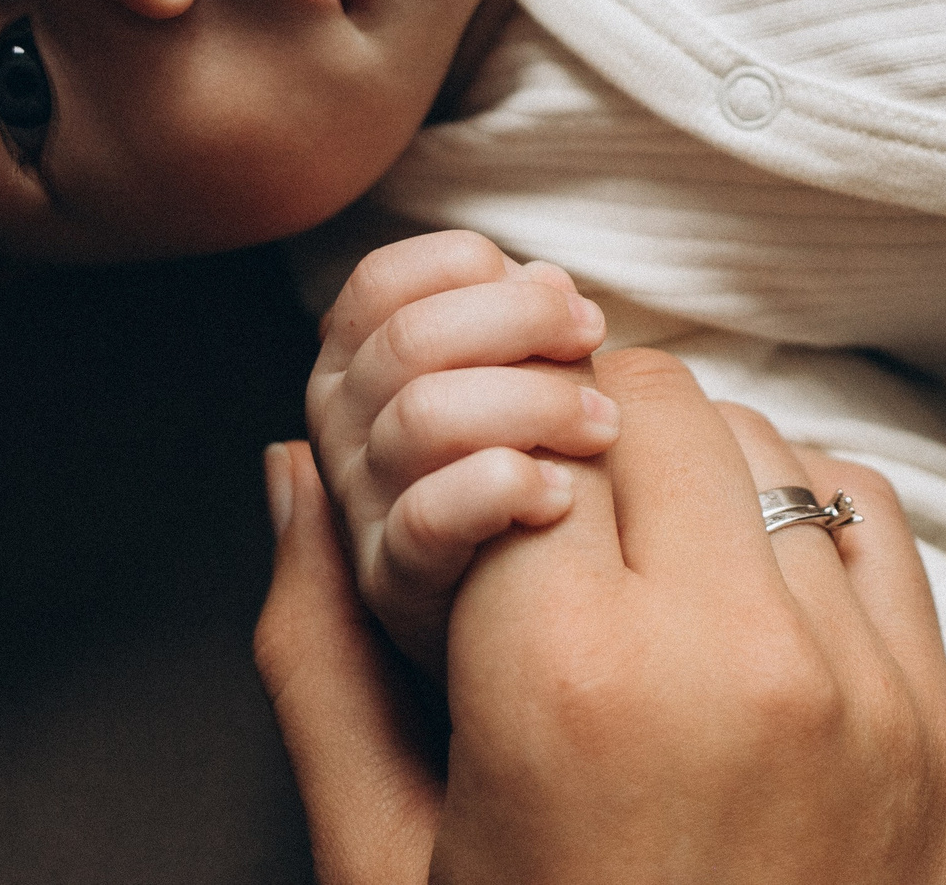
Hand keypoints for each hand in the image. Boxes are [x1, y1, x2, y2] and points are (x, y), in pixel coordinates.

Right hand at [256, 348, 945, 884]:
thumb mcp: (383, 861)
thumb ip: (318, 653)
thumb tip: (286, 468)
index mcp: (566, 685)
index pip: (518, 441)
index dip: (469, 472)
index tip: (461, 532)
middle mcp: (729, 654)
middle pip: (651, 405)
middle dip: (575, 444)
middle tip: (539, 533)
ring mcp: (857, 682)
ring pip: (764, 442)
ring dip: (684, 475)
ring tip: (630, 573)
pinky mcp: (933, 718)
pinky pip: (868, 516)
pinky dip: (796, 516)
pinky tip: (736, 593)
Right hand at [303, 230, 618, 673]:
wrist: (534, 676)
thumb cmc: (534, 512)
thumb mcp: (509, 405)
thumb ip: (501, 338)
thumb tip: (532, 271)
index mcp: (357, 386)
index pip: (375, 289)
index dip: (463, 268)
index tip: (555, 292)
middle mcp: (344, 447)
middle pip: (404, 340)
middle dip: (516, 321)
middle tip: (593, 341)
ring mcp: (367, 522)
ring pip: (419, 415)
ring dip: (527, 400)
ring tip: (601, 429)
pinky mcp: (403, 597)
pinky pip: (428, 519)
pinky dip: (497, 486)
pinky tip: (559, 498)